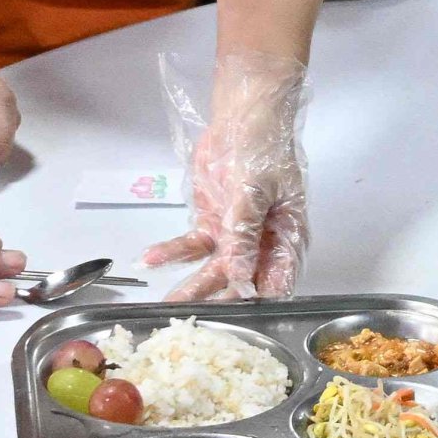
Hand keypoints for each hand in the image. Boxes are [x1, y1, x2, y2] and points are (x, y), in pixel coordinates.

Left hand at [148, 49, 308, 301]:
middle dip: (218, 301)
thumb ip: (245, 233)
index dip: (259, 302)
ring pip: (213, 269)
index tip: (237, 320)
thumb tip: (239, 275)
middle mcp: (262, 244)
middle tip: (194, 320)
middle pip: (240, 281)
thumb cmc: (263, 148)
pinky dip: (172, 253)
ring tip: (167, 303)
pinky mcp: (210, 224)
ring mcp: (234, 235)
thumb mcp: (255, 190)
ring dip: (191, 286)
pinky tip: (151, 259)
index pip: (278, 281)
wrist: (242, 117)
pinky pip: (191, 246)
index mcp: (286, 237)